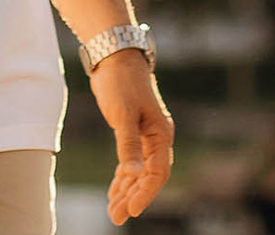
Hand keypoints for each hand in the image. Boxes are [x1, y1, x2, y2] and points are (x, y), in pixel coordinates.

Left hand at [89, 51, 173, 223]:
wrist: (116, 58)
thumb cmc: (122, 84)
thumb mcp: (123, 115)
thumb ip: (128, 146)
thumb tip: (133, 175)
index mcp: (161, 134)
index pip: (158, 172)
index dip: (146, 193)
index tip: (132, 210)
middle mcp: (157, 138)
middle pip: (148, 176)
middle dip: (133, 197)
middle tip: (116, 216)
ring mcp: (145, 136)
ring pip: (139, 171)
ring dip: (127, 190)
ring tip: (113, 210)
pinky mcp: (132, 132)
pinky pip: (131, 162)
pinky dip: (123, 177)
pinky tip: (114, 191)